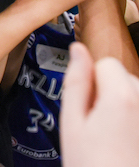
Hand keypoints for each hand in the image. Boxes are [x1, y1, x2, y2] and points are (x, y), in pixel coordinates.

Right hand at [61, 42, 138, 166]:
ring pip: (135, 95)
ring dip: (125, 107)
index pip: (107, 63)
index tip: (87, 107)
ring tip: (114, 139)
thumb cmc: (91, 165)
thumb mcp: (72, 122)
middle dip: (110, 93)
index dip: (92, 81)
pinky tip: (127, 143)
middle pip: (124, 78)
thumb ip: (75, 80)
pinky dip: (133, 120)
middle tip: (98, 126)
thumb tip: (77, 49)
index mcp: (122, 96)